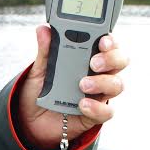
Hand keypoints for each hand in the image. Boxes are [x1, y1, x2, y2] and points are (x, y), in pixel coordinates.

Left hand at [16, 25, 128, 149]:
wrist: (30, 119)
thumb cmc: (39, 91)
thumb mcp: (40, 70)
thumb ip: (45, 52)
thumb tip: (43, 30)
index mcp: (87, 58)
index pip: (108, 44)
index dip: (111, 40)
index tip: (102, 40)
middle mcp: (98, 74)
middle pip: (119, 62)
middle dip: (111, 59)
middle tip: (94, 62)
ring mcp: (97, 95)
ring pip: (116, 85)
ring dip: (103, 82)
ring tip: (82, 85)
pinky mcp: (93, 115)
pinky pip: (106, 112)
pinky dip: (97, 108)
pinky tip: (82, 105)